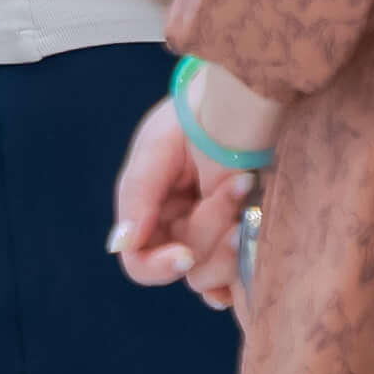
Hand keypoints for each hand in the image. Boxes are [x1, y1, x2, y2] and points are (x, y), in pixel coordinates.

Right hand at [111, 86, 259, 317]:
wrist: (243, 97)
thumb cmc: (193, 116)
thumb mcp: (156, 148)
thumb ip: (136, 196)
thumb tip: (118, 245)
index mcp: (148, 214)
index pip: (140, 262)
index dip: (158, 266)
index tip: (184, 255)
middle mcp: (179, 231)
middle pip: (186, 264)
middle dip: (209, 228)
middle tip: (236, 185)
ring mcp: (215, 237)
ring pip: (216, 271)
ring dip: (234, 240)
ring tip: (250, 190)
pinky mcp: (246, 238)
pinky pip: (242, 277)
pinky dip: (246, 270)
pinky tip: (254, 247)